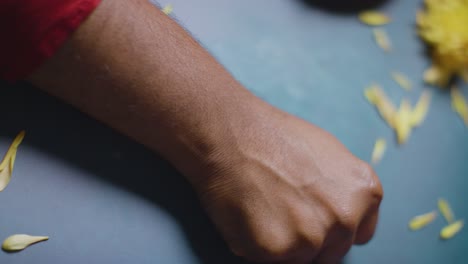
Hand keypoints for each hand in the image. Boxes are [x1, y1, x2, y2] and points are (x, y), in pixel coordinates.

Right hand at [193, 103, 382, 262]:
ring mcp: (313, 237)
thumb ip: (343, 189)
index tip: (312, 217)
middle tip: (282, 208)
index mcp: (364, 192)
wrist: (232, 133)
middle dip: (308, 237)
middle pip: (331, 250)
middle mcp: (346, 218)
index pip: (358, 233)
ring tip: (264, 207)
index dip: (332, 228)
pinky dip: (258, 245)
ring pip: (302, 259)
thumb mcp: (329, 153)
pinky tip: (250, 214)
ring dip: (284, 244)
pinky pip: (271, 261)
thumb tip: (339, 211)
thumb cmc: (273, 136)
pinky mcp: (279, 250)